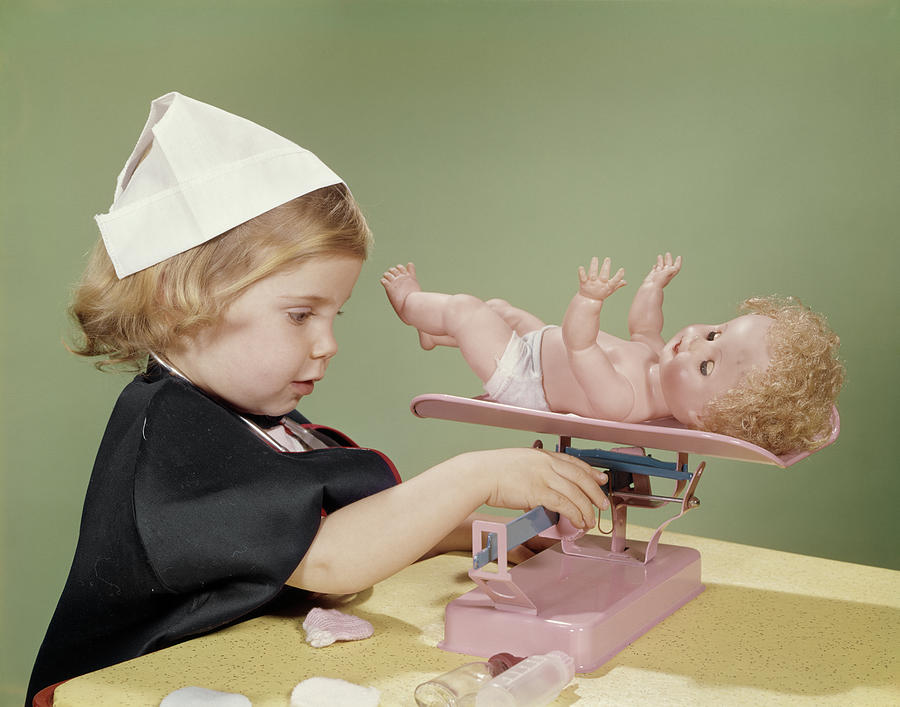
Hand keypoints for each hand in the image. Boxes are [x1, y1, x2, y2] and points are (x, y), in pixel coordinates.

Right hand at [471, 448, 608, 529]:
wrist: (480, 473)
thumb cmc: (493, 470)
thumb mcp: (519, 462)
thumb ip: (535, 472)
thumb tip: (545, 487)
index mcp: (542, 455)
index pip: (573, 462)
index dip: (590, 472)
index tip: (600, 478)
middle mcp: (547, 463)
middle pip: (580, 478)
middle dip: (595, 492)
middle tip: (603, 504)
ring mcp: (544, 476)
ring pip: (576, 493)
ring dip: (587, 509)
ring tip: (590, 521)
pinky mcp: (539, 492)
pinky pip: (564, 504)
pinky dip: (575, 514)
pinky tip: (578, 521)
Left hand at [578, 256, 625, 301]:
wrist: (589, 301)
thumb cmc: (601, 293)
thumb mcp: (610, 290)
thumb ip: (617, 285)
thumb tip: (625, 282)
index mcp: (607, 287)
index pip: (614, 281)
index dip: (619, 276)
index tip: (622, 269)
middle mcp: (599, 284)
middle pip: (604, 276)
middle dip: (606, 267)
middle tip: (608, 258)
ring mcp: (591, 284)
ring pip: (593, 274)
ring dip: (594, 266)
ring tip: (595, 258)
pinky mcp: (584, 283)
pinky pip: (582, 278)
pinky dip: (581, 273)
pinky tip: (581, 267)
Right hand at [642, 252, 681, 287]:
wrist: (650, 287)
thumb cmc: (658, 282)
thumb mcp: (665, 275)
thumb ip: (670, 270)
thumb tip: (675, 268)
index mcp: (670, 274)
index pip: (676, 267)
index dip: (678, 262)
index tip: (679, 257)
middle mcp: (665, 274)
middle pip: (668, 265)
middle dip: (668, 259)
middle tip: (668, 253)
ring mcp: (659, 274)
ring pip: (661, 266)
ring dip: (661, 261)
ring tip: (660, 256)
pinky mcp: (653, 275)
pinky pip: (655, 270)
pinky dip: (655, 267)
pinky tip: (654, 265)